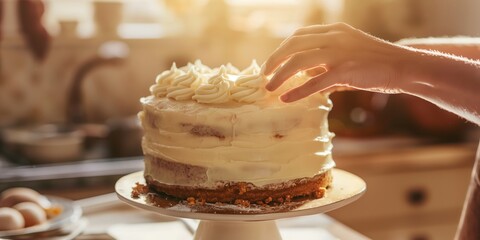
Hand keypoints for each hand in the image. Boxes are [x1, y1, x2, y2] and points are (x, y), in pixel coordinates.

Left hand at [264, 23, 415, 101]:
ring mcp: (339, 53)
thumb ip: (326, 61)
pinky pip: (314, 83)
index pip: (299, 36)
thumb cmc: (377, 63)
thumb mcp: (349, 53)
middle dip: (275, 60)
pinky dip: (297, 92)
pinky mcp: (345, 71)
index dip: (282, 49)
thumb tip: (302, 75)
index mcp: (335, 30)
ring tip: (269, 87)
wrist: (404, 67)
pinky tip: (286, 99)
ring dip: (280, 76)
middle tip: (265, 74)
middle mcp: (334, 37)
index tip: (273, 62)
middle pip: (293, 45)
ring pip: (299, 62)